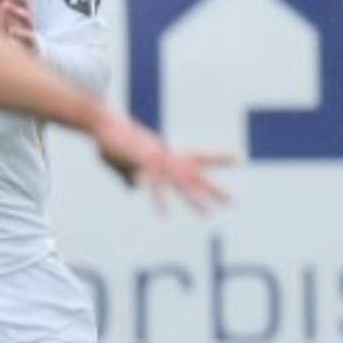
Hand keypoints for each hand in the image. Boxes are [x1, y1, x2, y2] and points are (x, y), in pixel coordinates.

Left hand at [0, 0, 36, 50]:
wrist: (23, 57)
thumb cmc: (11, 35)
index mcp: (16, 9)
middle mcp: (23, 17)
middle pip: (21, 1)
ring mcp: (28, 29)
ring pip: (25, 18)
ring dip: (15, 11)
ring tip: (4, 6)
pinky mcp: (31, 44)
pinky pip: (27, 38)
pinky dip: (21, 34)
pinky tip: (12, 31)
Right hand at [90, 115, 233, 215]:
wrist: (104, 126)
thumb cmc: (113, 141)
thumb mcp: (124, 162)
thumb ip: (131, 175)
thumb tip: (134, 188)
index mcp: (168, 154)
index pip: (200, 156)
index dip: (219, 158)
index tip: (238, 158)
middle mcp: (168, 157)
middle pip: (196, 176)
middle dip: (214, 190)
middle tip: (232, 202)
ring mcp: (158, 162)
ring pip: (181, 184)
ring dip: (194, 201)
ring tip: (208, 215)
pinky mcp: (144, 165)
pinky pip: (153, 188)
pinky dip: (158, 202)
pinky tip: (165, 216)